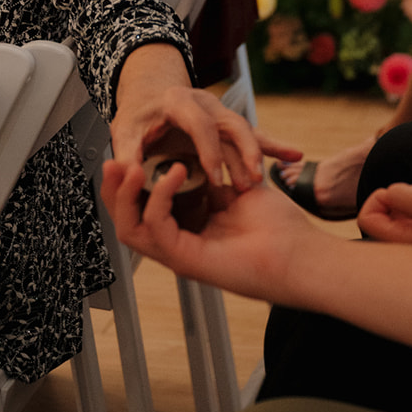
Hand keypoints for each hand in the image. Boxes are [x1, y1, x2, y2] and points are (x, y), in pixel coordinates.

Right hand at [102, 155, 319, 301]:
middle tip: (111, 160)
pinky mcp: (185, 259)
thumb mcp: (237, 190)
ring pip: (128, 228)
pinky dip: (159, 195)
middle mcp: (177, 242)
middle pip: (126, 219)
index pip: (143, 207)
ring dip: (122, 194)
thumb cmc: (278, 227)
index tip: (127, 153)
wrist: (299, 254)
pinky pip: (155, 226)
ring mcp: (178, 253)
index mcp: (188, 227)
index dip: (128, 183)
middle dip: (112, 188)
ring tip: (127, 166)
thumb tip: (196, 156)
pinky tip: (174, 172)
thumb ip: (212, 177)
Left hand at [110, 81, 299, 193]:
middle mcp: (205, 103)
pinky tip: (293, 155)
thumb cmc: (137, 116)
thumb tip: (129, 176)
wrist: (149, 98)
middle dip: (244, 152)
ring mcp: (220, 113)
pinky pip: (254, 135)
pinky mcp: (228, 125)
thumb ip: (127, 153)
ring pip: (246, 131)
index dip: (210, 150)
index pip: (200, 124)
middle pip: (232, 124)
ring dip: (257, 155)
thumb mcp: (124, 131)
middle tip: (251, 181)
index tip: (216, 178)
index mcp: (180, 102)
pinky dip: (273, 145)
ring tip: (263, 181)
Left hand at [358, 183, 411, 250]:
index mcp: (404, 248)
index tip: (405, 191)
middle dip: (396, 202)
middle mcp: (410, 258)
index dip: (380, 195)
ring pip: (400, 225)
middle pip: (382, 223)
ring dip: (411, 207)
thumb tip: (387, 192)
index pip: (367, 218)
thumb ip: (408, 198)